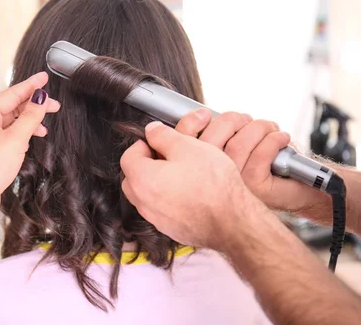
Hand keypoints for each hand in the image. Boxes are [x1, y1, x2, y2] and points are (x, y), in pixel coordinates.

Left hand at [0, 72, 59, 224]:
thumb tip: (40, 98)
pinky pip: (9, 135)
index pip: (12, 93)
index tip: (44, 78)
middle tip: (55, 104)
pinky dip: (22, 134)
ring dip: (29, 121)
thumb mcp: (14, 140)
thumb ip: (30, 117)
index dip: (31, 86)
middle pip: (12, 106)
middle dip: (33, 105)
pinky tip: (32, 138)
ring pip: (11, 122)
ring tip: (45, 125)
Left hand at [120, 121, 252, 248]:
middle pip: (133, 178)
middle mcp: (143, 203)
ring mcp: (156, 219)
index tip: (159, 141)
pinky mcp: (171, 230)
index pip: (128, 156)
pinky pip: (161, 209)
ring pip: (146, 195)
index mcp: (142, 179)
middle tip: (166, 156)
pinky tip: (189, 192)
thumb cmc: (212, 183)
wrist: (232, 221)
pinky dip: (168, 199)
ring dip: (156, 182)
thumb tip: (151, 131)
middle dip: (145, 164)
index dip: (143, 144)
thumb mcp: (187, 146)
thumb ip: (163, 135)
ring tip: (180, 173)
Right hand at [176, 109, 331, 216]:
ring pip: (240, 143)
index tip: (205, 114)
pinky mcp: (255, 185)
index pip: (185, 142)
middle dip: (234, 119)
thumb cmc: (267, 165)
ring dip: (260, 128)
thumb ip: (219, 135)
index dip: (192, 122)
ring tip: (271, 129)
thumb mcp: (238, 146)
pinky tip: (282, 139)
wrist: (297, 190)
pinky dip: (274, 140)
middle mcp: (215, 177)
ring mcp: (234, 182)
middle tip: (249, 120)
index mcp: (204, 166)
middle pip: (213, 136)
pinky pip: (261, 154)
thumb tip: (206, 115)